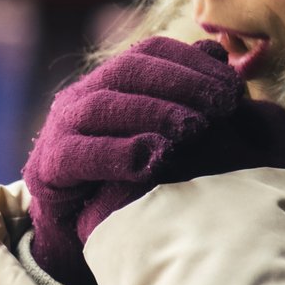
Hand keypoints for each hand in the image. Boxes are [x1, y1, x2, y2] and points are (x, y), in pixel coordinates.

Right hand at [22, 37, 284, 284]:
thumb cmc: (131, 180)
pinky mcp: (50, 167)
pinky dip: (116, 153)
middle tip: (223, 105)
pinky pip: (78, 153)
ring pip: (102, 106)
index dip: (194, 63)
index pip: (151, 52)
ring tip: (195, 129)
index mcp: (112, 82)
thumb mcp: (165, 134)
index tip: (235, 87)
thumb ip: (189, 95)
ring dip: (153, 112)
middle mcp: (83, 96)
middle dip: (183, 84)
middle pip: (130, 70)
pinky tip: (152, 160)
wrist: (78, 232)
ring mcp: (62, 129)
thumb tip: (218, 53)